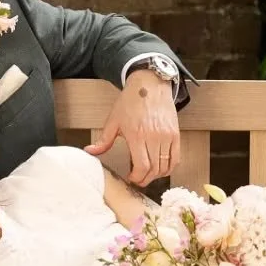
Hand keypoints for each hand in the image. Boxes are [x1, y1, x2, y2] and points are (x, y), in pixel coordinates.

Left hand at [85, 69, 180, 184]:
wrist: (149, 85)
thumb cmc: (131, 101)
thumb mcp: (113, 120)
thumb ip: (103, 140)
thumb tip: (90, 151)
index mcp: (137, 135)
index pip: (142, 166)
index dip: (137, 177)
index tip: (131, 177)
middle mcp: (154, 137)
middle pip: (154, 169)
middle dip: (145, 179)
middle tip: (138, 179)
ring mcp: (167, 136)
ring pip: (165, 166)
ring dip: (157, 175)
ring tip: (148, 173)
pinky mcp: (175, 134)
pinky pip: (176, 158)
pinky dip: (169, 167)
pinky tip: (161, 168)